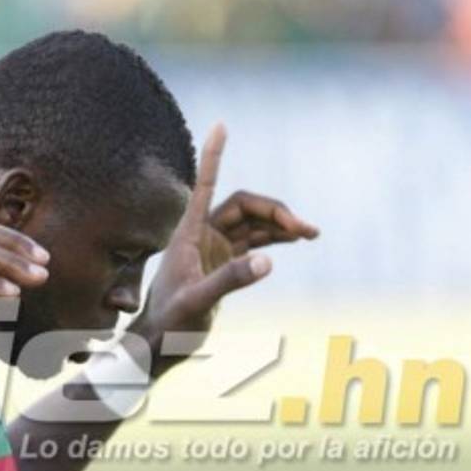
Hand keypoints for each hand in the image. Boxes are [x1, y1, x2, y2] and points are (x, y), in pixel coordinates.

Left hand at [128, 124, 317, 374]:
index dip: (214, 155)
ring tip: (310, 234)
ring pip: (252, 224)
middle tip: (304, 231)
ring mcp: (214, 248)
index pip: (205, 184)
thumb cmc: (169, 324)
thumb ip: (231, 280)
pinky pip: (252, 242)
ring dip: (280, 225)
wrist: (160, 345)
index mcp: (189, 232)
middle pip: (244, 206)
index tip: (221, 126)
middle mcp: (201, 233)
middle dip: (275, 212)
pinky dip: (273, 239)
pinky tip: (293, 242)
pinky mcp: (223, 264)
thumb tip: (269, 261)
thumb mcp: (198, 302)